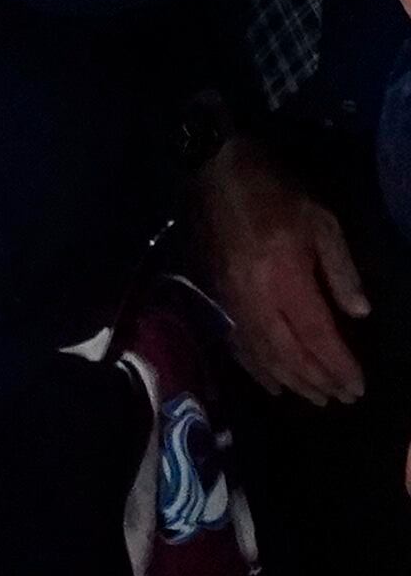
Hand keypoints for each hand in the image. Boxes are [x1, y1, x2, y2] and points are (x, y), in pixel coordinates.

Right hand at [199, 134, 369, 403]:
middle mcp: (255, 297)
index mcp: (284, 276)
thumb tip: (358, 313)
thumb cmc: (277, 194)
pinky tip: (272, 382)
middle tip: (341, 399)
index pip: (315, 333)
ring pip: (261, 353)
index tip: (357, 386)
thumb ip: (340, 270)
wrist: (217, 176)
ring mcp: (232, 301)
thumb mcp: (322, 222)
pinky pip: (238, 343)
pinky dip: (256, 368)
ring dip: (290, 380)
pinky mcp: (219, 299)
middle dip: (316, 379)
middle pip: (287, 352)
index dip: (337, 364)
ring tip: (314, 398)